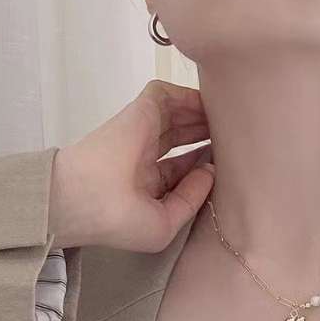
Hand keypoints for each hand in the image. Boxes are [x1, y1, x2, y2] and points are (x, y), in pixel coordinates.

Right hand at [48, 79, 214, 250]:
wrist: (84, 198)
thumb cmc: (119, 220)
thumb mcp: (164, 225)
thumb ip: (190, 200)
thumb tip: (211, 172)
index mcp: (145, 186)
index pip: (179, 170)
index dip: (203, 166)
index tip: (229, 165)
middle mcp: (143, 157)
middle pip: (181, 140)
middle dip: (206, 137)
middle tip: (234, 137)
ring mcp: (141, 133)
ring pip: (177, 116)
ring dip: (202, 116)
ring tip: (231, 119)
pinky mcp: (140, 112)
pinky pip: (167, 95)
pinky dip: (189, 95)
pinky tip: (212, 101)